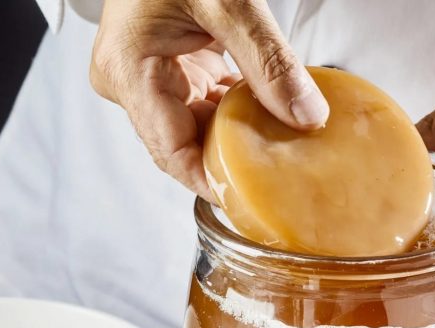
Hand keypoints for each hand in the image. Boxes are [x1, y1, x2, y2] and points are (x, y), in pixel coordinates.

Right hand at [90, 0, 329, 200]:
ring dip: (237, 134)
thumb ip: (269, 63)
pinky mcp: (162, 66)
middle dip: (233, 158)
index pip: (171, 153)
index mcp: (128, 72)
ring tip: (282, 149)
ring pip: (194, 126)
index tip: (257, 201)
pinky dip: (233, 109)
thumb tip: (306, 118)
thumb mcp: (227, 1)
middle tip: (283, 179)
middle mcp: (127, 82)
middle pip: (183, 144)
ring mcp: (143, 76)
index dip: (214, 181)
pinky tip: (267, 114)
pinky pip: (199, 102)